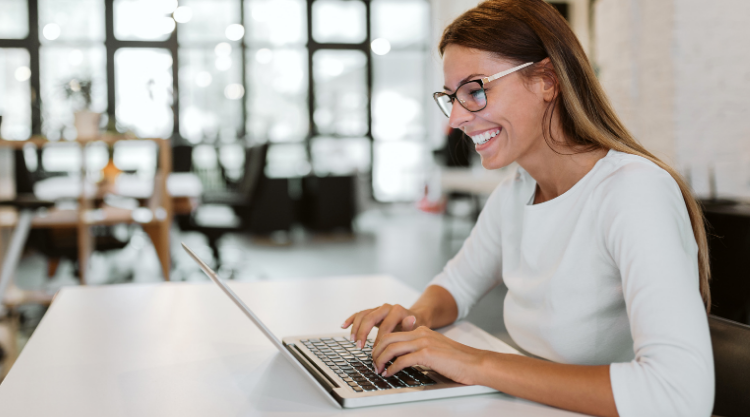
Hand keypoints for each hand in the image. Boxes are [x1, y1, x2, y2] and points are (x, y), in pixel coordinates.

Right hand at [341, 304, 420, 348]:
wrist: (414, 317)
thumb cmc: (415, 326)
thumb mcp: (415, 328)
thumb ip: (410, 326)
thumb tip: (411, 319)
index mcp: (397, 311)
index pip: (384, 327)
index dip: (378, 341)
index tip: (375, 352)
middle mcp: (386, 307)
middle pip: (370, 318)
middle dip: (363, 333)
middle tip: (359, 346)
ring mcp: (378, 308)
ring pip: (363, 315)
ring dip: (356, 328)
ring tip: (353, 341)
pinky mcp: (372, 311)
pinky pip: (359, 313)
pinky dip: (351, 319)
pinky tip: (344, 326)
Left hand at [371, 326, 487, 385]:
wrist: (475, 363)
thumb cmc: (457, 360)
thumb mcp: (435, 348)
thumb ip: (420, 349)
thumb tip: (402, 359)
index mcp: (421, 330)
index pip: (393, 334)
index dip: (380, 345)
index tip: (376, 356)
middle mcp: (421, 333)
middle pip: (388, 338)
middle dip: (376, 352)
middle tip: (373, 364)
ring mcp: (424, 342)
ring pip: (392, 348)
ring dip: (381, 360)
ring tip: (378, 370)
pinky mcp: (427, 354)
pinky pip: (402, 360)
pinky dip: (392, 367)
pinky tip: (389, 373)